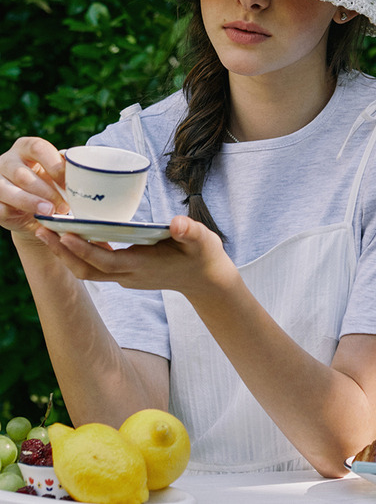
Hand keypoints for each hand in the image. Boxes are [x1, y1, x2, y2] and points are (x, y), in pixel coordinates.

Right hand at [0, 137, 68, 237]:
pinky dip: (19, 214)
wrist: (33, 210)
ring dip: (31, 203)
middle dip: (46, 191)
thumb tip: (84, 169)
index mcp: (26, 147)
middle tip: (65, 206)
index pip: (38, 148)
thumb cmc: (51, 185)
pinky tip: (34, 219)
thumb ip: (66, 169)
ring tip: (50, 212)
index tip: (71, 184)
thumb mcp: (59, 174)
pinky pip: (1, 208)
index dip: (55, 165)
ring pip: (8, 190)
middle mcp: (7, 161)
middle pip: (22, 173)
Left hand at [35, 215, 238, 296]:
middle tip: (41, 229)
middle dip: (61, 251)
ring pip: (86, 269)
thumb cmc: (202, 256)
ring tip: (47, 230)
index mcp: (142, 266)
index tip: (64, 233)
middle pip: (85, 269)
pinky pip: (95, 265)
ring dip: (65, 253)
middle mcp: (128, 275)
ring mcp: (125, 276)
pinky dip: (79, 252)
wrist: (206, 280)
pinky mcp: (125, 273)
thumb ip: (190, 231)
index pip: (104, 261)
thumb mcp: (202, 240)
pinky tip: (71, 234)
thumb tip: (177, 223)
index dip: (83, 249)